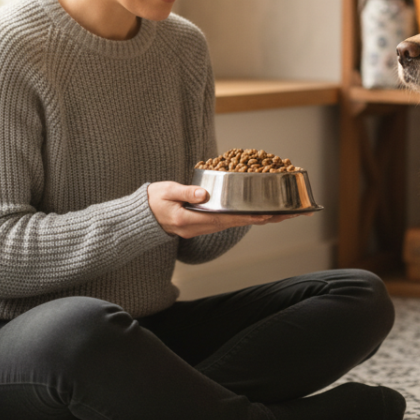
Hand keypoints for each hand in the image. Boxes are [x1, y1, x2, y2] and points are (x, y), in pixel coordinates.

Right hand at [148, 181, 270, 237]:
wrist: (140, 216)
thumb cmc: (152, 201)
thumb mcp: (166, 191)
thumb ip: (185, 192)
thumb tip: (204, 193)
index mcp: (188, 220)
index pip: (222, 219)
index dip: (244, 217)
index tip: (263, 215)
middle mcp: (196, 228)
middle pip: (232, 224)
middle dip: (256, 220)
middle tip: (279, 215)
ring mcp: (199, 228)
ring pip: (230, 225)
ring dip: (252, 220)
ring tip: (273, 216)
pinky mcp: (200, 225)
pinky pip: (224, 223)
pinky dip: (240, 219)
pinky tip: (252, 215)